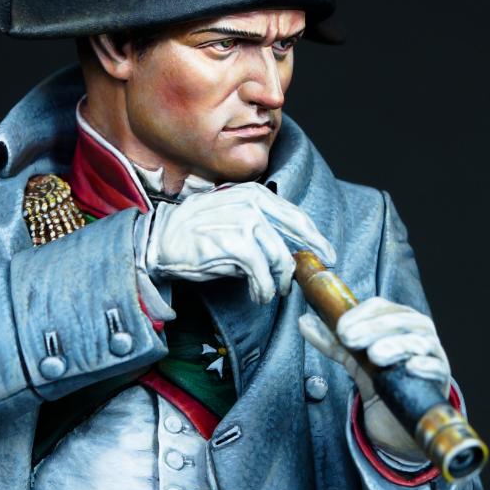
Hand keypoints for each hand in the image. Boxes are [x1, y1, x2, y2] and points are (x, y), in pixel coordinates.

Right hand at [145, 182, 336, 304]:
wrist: (162, 240)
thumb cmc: (198, 233)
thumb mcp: (234, 219)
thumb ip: (263, 228)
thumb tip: (292, 249)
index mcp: (256, 194)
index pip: (295, 216)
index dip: (315, 238)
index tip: (327, 256)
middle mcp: (253, 203)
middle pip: (294, 236)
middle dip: (301, 264)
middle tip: (296, 284)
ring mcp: (243, 221)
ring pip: (280, 257)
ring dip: (277, 282)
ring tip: (267, 293)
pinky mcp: (233, 243)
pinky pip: (261, 271)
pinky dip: (263, 287)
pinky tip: (257, 294)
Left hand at [298, 297, 449, 459]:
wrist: (397, 421)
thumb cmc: (382, 379)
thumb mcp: (355, 358)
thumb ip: (332, 341)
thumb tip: (304, 321)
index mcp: (398, 320)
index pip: (381, 307)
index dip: (360, 315)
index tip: (340, 329)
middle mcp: (418, 333)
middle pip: (401, 320)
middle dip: (374, 328)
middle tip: (349, 339)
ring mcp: (432, 355)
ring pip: (420, 342)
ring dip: (396, 345)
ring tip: (375, 354)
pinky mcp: (439, 380)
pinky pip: (437, 368)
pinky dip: (425, 366)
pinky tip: (410, 367)